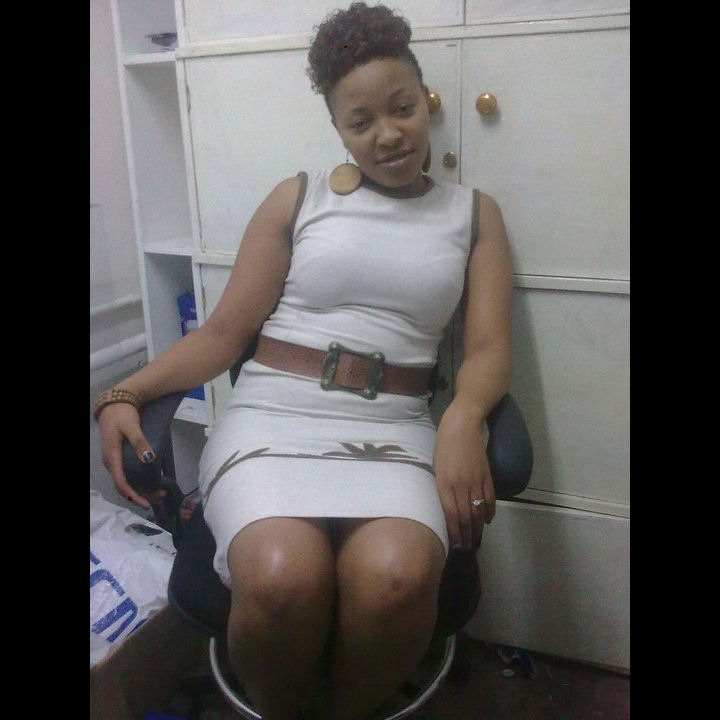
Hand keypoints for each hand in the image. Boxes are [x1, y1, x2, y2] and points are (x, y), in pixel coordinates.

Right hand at [98, 402, 165, 509]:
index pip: (121, 483)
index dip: (133, 495)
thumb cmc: (122, 414)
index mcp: (112, 457)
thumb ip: (139, 443)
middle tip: (159, 497)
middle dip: (140, 495)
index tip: (147, 504)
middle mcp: (110, 462)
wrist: (114, 403)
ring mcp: (112, 460)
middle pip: (123, 485)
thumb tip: (148, 460)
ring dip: (139, 489)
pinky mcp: (116, 457)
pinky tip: (148, 481)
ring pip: (124, 481)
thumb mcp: (132, 426)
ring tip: (157, 491)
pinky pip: (124, 474)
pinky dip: (136, 481)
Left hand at [433, 399, 495, 550]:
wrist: (461, 425)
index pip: (450, 515)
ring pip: (478, 511)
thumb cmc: (442, 445)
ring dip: (477, 528)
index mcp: (445, 484)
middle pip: (465, 517)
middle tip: (466, 548)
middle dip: (466, 535)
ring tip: (476, 539)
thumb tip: (445, 507)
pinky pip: (490, 499)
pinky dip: (489, 511)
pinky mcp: (487, 475)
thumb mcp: (436, 467)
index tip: (455, 544)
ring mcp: (476, 481)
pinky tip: (487, 520)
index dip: (454, 532)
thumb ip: (441, 488)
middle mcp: (461, 485)